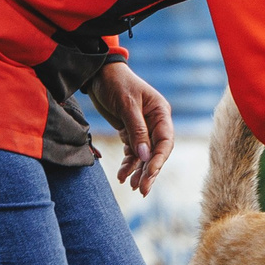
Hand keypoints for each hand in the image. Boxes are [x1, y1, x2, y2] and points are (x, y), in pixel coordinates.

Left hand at [88, 63, 173, 195]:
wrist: (99, 74)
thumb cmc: (116, 84)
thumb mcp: (126, 105)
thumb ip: (137, 131)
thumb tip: (145, 157)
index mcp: (161, 113)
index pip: (165, 141)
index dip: (158, 160)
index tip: (149, 173)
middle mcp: (155, 122)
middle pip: (156, 152)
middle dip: (149, 172)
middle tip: (142, 190)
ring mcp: (143, 128)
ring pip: (144, 156)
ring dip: (138, 171)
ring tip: (131, 186)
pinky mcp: (130, 132)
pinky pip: (132, 152)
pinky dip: (128, 164)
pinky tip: (121, 175)